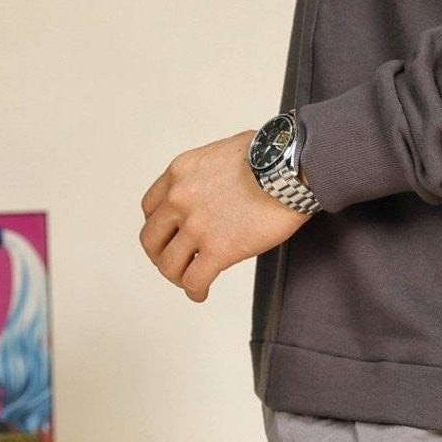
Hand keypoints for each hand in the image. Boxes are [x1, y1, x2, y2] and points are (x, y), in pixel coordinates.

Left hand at [139, 130, 312, 302]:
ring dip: (176, 275)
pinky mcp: (219, 250)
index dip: (159, 226)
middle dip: (160, 253)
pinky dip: (195, 290)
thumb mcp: (227, 149)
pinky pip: (194, 280)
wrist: (291, 167)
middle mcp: (180, 200)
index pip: (151, 207)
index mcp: (180, 173)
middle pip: (152, 238)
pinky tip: (201, 292)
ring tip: (189, 280)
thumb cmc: (271, 154)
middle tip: (174, 261)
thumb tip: (223, 180)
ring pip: (168, 264)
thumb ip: (213, 169)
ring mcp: (197, 227)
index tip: (169, 234)